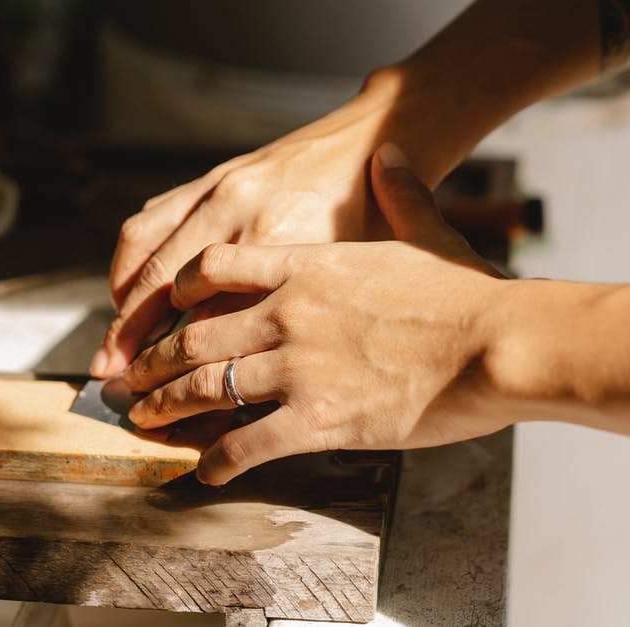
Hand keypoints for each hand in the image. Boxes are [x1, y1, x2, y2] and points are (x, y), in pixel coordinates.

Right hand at [90, 73, 418, 377]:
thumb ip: (295, 315)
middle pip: (163, 285)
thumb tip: (253, 374)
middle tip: (112, 375)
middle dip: (129, 336)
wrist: (375, 138)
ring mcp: (220, 189)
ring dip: (121, 295)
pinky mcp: (212, 175)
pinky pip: (153, 216)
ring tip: (115, 336)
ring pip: (146, 247)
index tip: (166, 395)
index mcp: (279, 243)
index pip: (211, 315)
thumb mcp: (346, 276)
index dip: (183, 361)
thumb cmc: (371, 215)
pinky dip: (132, 256)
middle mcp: (240, 213)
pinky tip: (130, 286)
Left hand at [122, 143, 513, 484]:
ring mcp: (298, 368)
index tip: (165, 307)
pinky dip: (219, 461)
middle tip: (131, 380)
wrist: (498, 343)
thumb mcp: (427, 229)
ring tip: (145, 421)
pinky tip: (204, 472)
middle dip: (153, 361)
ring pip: (206, 387)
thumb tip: (392, 153)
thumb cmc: (468, 293)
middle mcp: (288, 314)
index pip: (215, 268)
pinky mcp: (318, 421)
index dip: (178, 289)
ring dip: (167, 407)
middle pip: (193, 335)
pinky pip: (247, 445)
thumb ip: (399, 192)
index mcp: (309, 268)